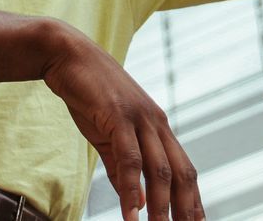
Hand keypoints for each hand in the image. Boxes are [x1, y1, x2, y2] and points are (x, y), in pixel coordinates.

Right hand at [43, 25, 203, 220]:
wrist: (69, 57)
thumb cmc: (90, 95)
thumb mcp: (108, 136)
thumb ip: (122, 168)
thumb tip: (136, 201)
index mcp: (158, 128)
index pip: (185, 170)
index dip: (193, 200)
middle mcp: (156, 123)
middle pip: (181, 173)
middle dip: (186, 209)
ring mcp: (139, 117)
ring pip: (159, 168)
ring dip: (162, 206)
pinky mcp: (118, 114)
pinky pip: (130, 156)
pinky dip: (133, 185)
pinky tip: (133, 209)